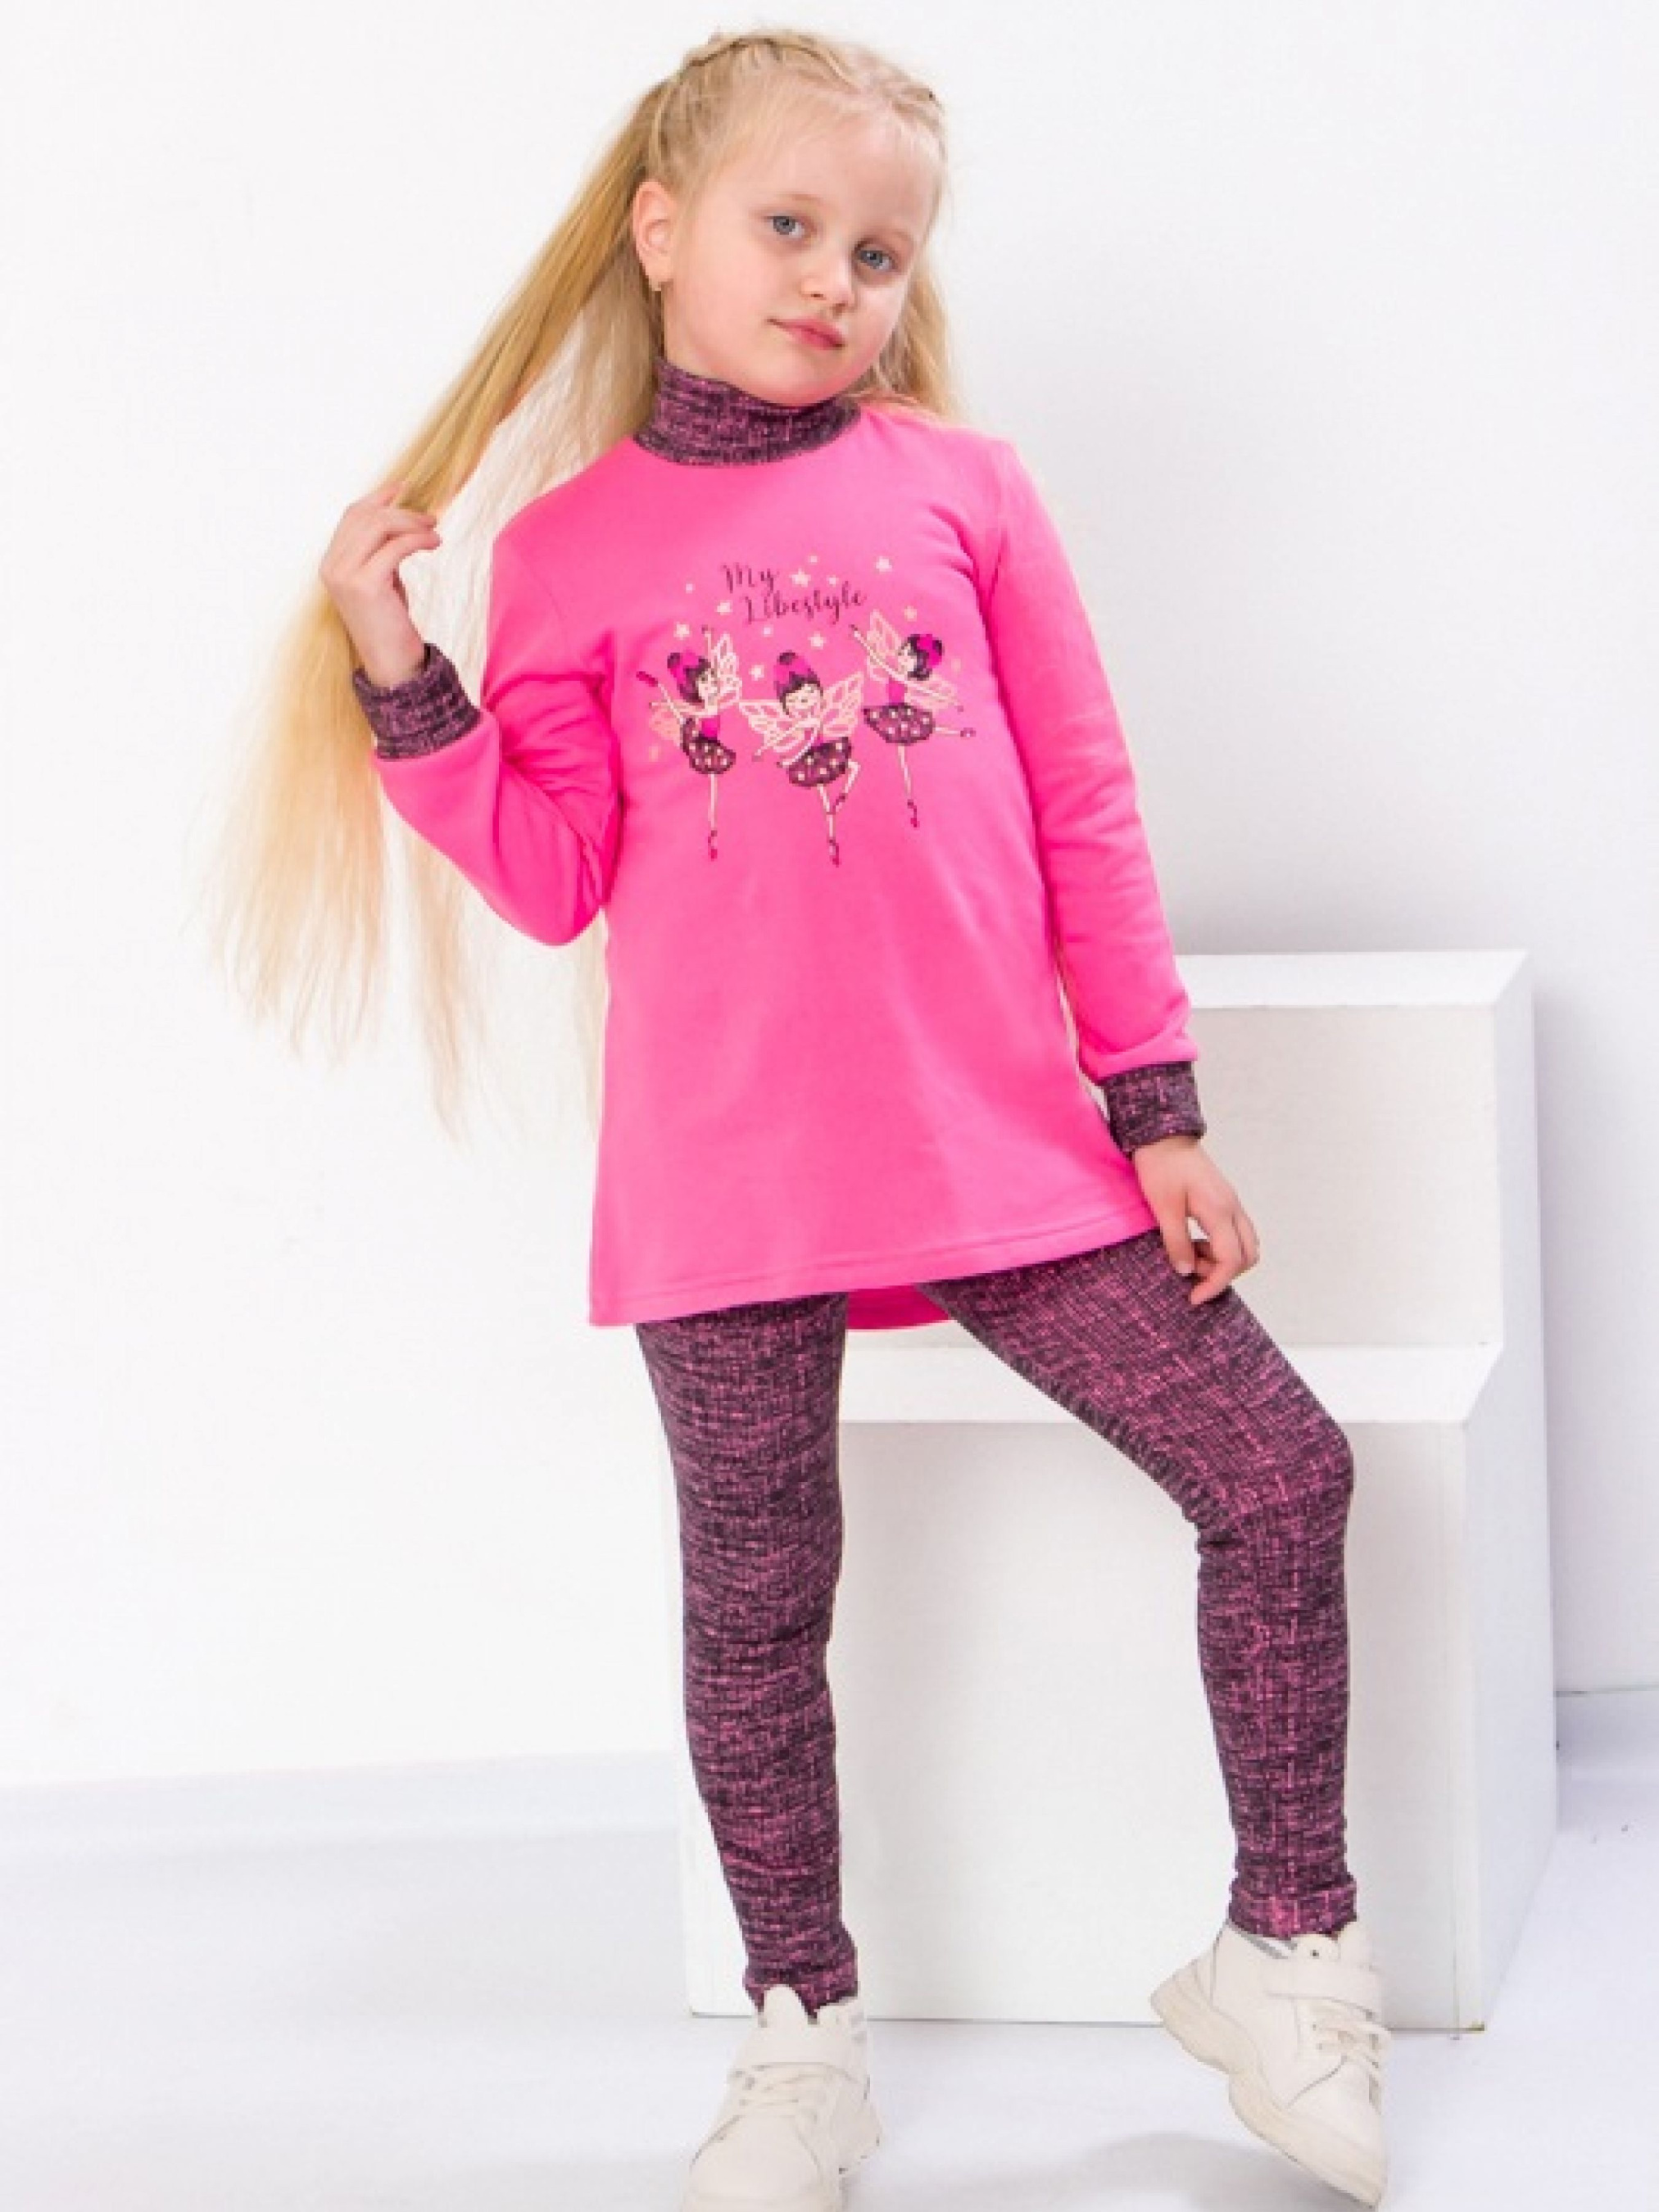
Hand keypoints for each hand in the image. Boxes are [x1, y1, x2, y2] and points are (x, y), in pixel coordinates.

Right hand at [318, 479, 440, 684]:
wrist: (392, 663)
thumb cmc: (389, 623)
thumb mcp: (383, 578)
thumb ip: (382, 549)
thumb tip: (400, 515)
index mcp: (331, 562)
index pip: (352, 515)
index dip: (378, 497)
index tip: (404, 487)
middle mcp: (332, 566)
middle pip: (366, 516)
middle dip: (402, 511)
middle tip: (430, 518)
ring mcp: (345, 575)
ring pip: (378, 526)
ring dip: (411, 523)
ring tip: (433, 532)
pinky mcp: (365, 585)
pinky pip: (395, 547)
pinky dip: (418, 539)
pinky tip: (433, 543)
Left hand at [1129, 1134, 1260, 1304]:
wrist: (1164, 1136)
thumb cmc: (1161, 1166)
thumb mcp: (1163, 1207)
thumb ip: (1176, 1241)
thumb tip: (1185, 1271)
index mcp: (1219, 1210)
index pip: (1231, 1260)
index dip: (1215, 1284)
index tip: (1194, 1297)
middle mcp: (1232, 1208)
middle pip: (1248, 1256)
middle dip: (1222, 1272)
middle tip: (1189, 1269)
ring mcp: (1231, 1204)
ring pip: (1244, 1245)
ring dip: (1220, 1259)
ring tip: (1187, 1253)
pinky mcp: (1224, 1201)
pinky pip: (1234, 1233)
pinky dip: (1219, 1246)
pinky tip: (1192, 1241)